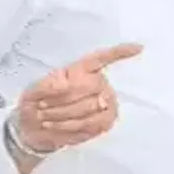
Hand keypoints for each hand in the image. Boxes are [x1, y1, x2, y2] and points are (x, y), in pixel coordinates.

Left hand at [16, 44, 142, 152]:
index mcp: (83, 69)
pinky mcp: (106, 121)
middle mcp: (99, 83)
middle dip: (62, 99)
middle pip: (91, 86)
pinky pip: (92, 122)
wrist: (35, 126)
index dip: (120, 52)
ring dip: (63, 114)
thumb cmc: (37, 102)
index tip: (138, 47)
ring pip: (90, 106)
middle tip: (41, 107)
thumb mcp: (36, 89)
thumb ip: (50, 86)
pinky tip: (56, 125)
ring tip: (44, 117)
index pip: (102, 58)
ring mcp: (105, 102)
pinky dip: (71, 125)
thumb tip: (64, 87)